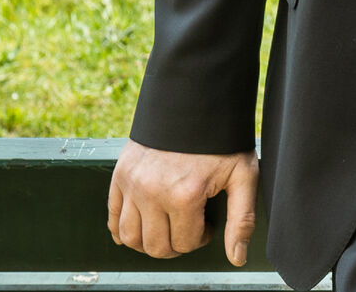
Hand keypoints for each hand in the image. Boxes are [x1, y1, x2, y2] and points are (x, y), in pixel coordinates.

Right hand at [108, 139, 259, 264]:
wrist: (194, 98)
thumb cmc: (222, 139)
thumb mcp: (243, 174)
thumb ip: (242, 219)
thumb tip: (237, 257)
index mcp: (184, 195)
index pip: (184, 243)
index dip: (200, 238)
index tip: (208, 223)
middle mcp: (153, 192)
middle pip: (155, 246)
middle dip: (175, 245)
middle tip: (188, 228)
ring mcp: (132, 183)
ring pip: (129, 238)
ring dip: (148, 241)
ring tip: (167, 227)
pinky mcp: (120, 174)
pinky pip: (112, 218)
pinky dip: (121, 230)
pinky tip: (141, 225)